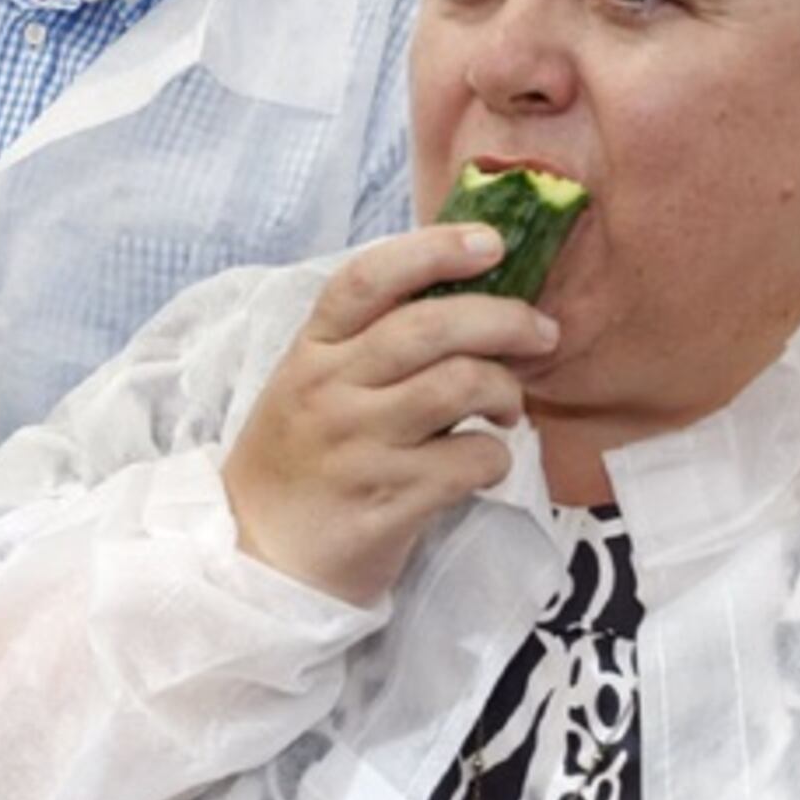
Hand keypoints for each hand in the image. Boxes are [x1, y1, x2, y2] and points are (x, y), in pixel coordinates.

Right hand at [220, 224, 560, 606]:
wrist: (259, 558)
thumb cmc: (300, 460)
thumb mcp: (311, 385)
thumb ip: (369, 342)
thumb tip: (465, 296)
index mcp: (311, 350)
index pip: (367, 277)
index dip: (433, 248)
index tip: (489, 242)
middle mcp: (329, 389)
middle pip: (430, 327)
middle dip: (504, 319)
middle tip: (540, 332)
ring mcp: (357, 446)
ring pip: (459, 386)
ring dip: (505, 390)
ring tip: (506, 407)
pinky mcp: (388, 501)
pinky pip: (472, 460)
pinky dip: (495, 457)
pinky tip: (482, 463)